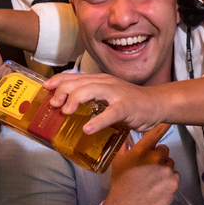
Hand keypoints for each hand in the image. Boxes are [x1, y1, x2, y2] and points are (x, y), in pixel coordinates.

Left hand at [44, 72, 164, 133]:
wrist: (157, 104)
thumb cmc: (131, 102)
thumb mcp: (108, 95)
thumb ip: (92, 99)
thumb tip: (68, 108)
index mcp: (100, 80)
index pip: (75, 76)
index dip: (58, 80)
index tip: (46, 88)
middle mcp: (106, 83)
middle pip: (79, 82)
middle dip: (62, 91)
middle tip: (53, 105)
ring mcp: (117, 94)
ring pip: (91, 91)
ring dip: (75, 100)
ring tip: (65, 112)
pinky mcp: (127, 107)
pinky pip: (111, 113)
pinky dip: (98, 121)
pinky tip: (88, 128)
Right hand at [102, 124, 179, 204]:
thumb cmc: (121, 183)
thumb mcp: (119, 161)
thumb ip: (125, 145)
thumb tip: (126, 132)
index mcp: (142, 151)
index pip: (157, 132)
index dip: (163, 125)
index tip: (169, 121)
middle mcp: (156, 159)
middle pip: (164, 150)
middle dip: (158, 156)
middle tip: (149, 166)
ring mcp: (166, 171)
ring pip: (170, 163)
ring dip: (164, 168)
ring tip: (152, 178)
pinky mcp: (174, 184)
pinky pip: (175, 176)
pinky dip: (169, 180)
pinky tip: (158, 186)